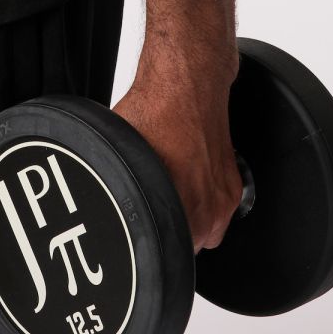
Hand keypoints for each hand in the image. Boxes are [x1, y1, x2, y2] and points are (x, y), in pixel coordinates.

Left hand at [111, 66, 242, 251]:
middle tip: (154, 209)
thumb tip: (98, 196)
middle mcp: (206, 210)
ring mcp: (223, 199)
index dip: (151, 244)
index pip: (167, 252)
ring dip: (190, 222)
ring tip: (171, 195)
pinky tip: (187, 180)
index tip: (143, 234)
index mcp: (177, 206)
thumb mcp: (120, 148)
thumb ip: (118, 182)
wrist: (189, 82)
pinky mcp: (234, 185)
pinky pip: (219, 212)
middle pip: (188, 247)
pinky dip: (204, 202)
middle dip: (171, 233)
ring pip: (206, 233)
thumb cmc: (156, 108)